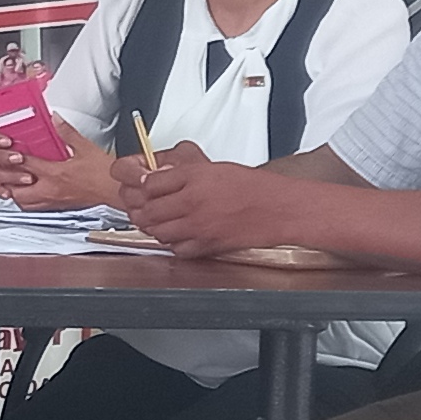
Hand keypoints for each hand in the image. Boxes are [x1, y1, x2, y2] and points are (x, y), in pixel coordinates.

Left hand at [0, 139, 124, 210]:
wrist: (115, 190)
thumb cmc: (103, 173)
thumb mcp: (84, 147)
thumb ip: (66, 132)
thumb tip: (56, 119)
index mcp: (56, 174)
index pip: (26, 166)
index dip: (14, 157)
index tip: (10, 150)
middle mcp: (51, 190)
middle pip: (18, 190)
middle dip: (8, 181)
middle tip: (6, 170)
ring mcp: (53, 201)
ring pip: (24, 203)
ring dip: (15, 193)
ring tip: (13, 183)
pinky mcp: (59, 207)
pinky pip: (35, 208)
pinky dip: (27, 201)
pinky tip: (29, 193)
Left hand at [121, 145, 301, 255]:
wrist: (276, 209)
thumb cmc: (251, 188)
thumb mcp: (213, 169)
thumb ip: (181, 175)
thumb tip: (156, 180)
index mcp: (194, 181)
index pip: (151, 185)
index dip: (143, 186)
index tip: (145, 187)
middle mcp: (193, 205)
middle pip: (150, 212)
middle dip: (144, 209)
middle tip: (146, 206)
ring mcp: (198, 228)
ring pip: (159, 232)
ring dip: (155, 227)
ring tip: (162, 220)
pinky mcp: (206, 246)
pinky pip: (177, 250)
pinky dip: (173, 244)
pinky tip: (178, 235)